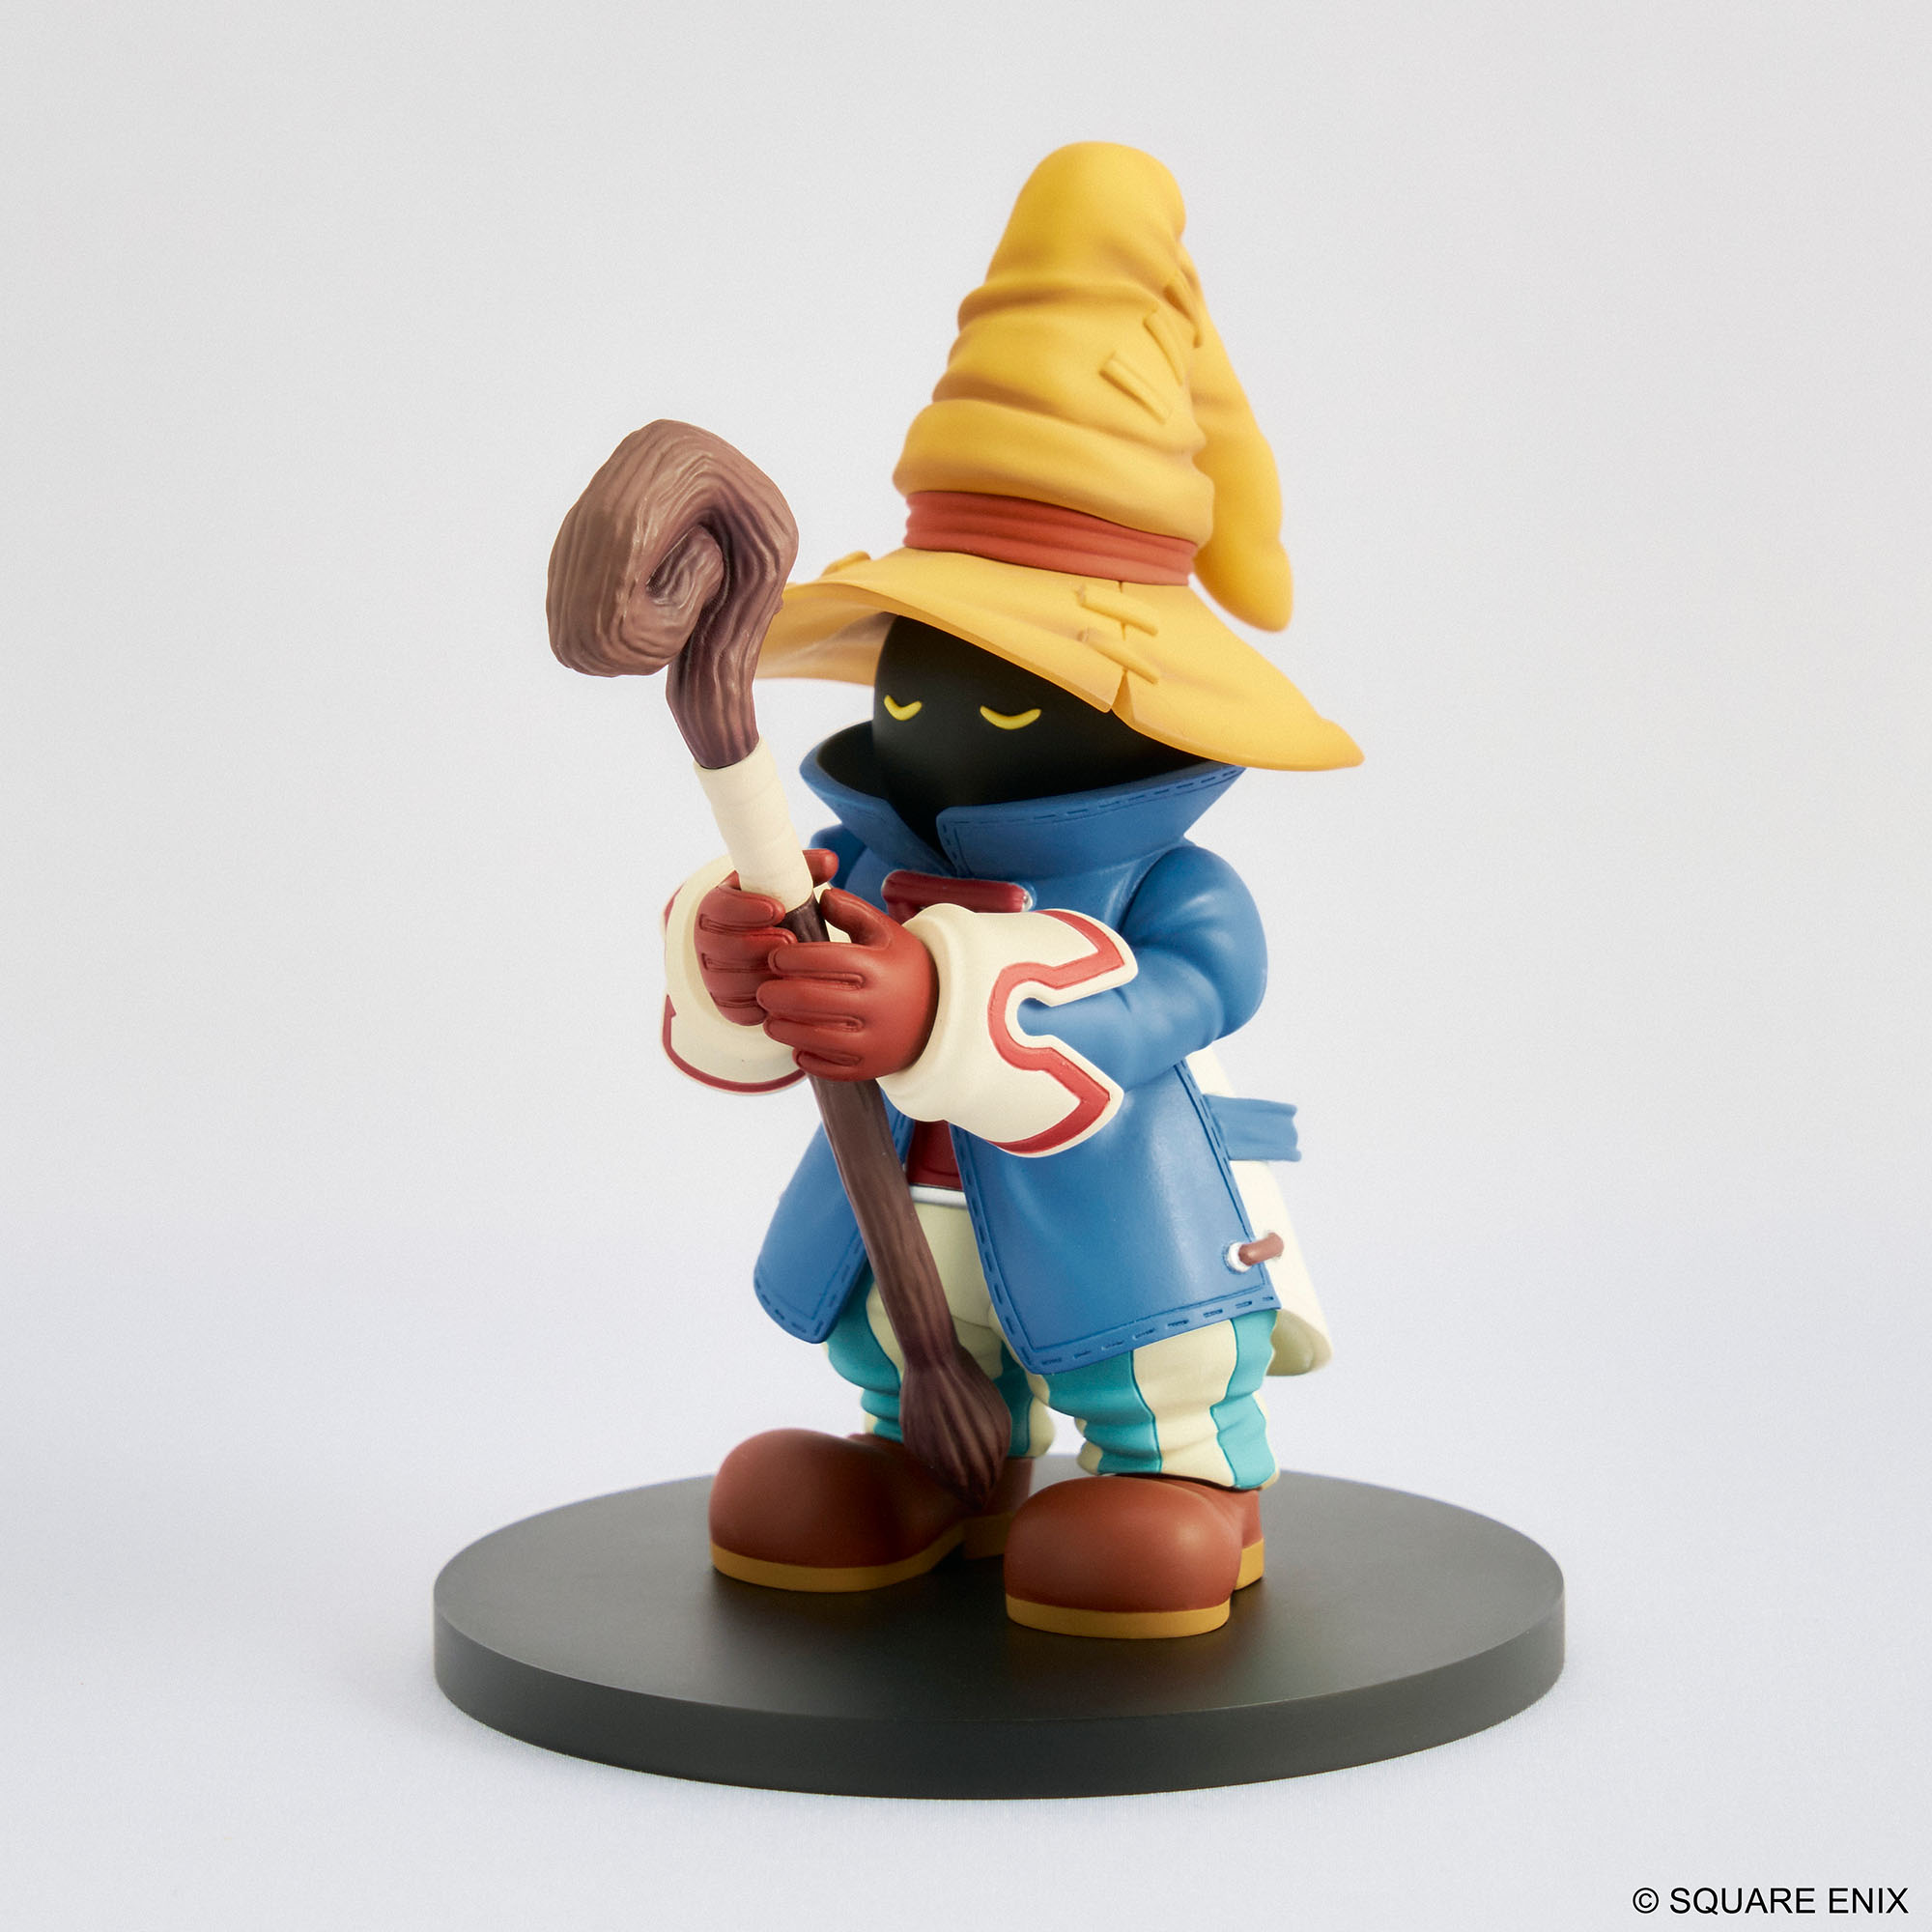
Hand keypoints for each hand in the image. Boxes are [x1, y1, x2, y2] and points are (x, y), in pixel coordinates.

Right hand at [694, 848, 840, 1024]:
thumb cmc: (775, 906)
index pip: (719, 907)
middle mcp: (708, 941)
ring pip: (727, 981)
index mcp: (716, 906)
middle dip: (755, 945)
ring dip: (760, 976)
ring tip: (792, 970)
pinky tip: (785, 998)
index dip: (744, 909)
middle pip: (720, 947)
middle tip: (791, 941)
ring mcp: (713, 973)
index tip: (777, 908)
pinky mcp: (725, 1002)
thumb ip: (804, 870)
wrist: (760, 941)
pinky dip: (759, 1007)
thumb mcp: (784, 884)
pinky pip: (736, 1010)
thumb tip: (830, 861)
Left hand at [757, 888, 937, 1080]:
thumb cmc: (903, 967)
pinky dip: (805, 1056)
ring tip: (771, 1018)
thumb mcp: (886, 933)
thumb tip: (820, 895)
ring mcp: (875, 1041)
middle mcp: (877, 1006)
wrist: (943, 1014)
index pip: (821, 959)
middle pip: (809, 1000)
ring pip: (812, 1037)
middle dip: (775, 995)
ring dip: (782, 1028)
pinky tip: (797, 1042)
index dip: (789, 959)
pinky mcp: (870, 1067)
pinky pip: (827, 1067)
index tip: (774, 959)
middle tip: (763, 991)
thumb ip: (852, 911)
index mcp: (878, 967)